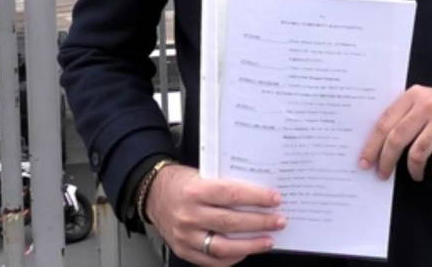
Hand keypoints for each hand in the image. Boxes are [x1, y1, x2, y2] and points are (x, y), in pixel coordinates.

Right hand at [144, 164, 285, 265]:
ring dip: (250, 245)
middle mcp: (189, 215)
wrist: (153, 194)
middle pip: (231, 222)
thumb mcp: (202, 173)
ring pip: (223, 246)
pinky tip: (245, 251)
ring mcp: (185, 236)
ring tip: (268, 240)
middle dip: (260, 222)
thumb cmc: (181, 182)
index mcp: (195, 190)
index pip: (231, 194)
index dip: (256, 198)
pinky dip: (232, 258)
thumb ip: (226, 184)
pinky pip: (212, 261)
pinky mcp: (183, 250)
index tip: (275, 199)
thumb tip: (259, 194)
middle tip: (278, 221)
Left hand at [358, 85, 431, 182]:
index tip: (364, 163)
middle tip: (383, 175)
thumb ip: (404, 117)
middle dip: (386, 160)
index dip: (372, 145)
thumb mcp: (424, 103)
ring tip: (416, 175)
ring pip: (418, 151)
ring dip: (414, 169)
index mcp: (413, 96)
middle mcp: (428, 104)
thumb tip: (377, 147)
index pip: (385, 123)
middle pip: (397, 138)